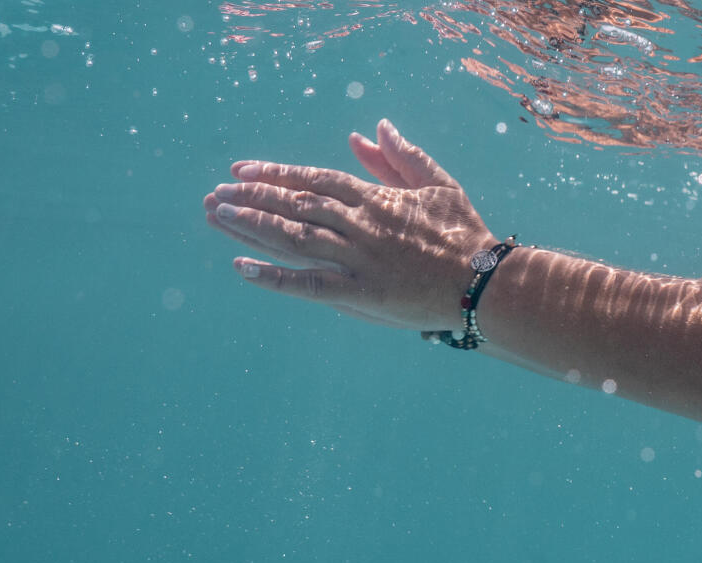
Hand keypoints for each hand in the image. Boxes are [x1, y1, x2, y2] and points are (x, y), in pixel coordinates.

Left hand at [204, 119, 496, 330]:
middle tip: (216, 194)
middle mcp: (360, 226)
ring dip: (253, 226)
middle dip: (253, 198)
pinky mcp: (360, 295)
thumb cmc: (466, 234)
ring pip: (294, 238)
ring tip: (218, 216)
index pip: (314, 180)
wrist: (485, 284)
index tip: (241, 170)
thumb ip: (402, 156)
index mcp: (376, 198)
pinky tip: (242, 268)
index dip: (275, 174)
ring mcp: (358, 260)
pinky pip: (309, 285)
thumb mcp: (439, 185)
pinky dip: (274, 277)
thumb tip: (372, 128)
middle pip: (296, 205)